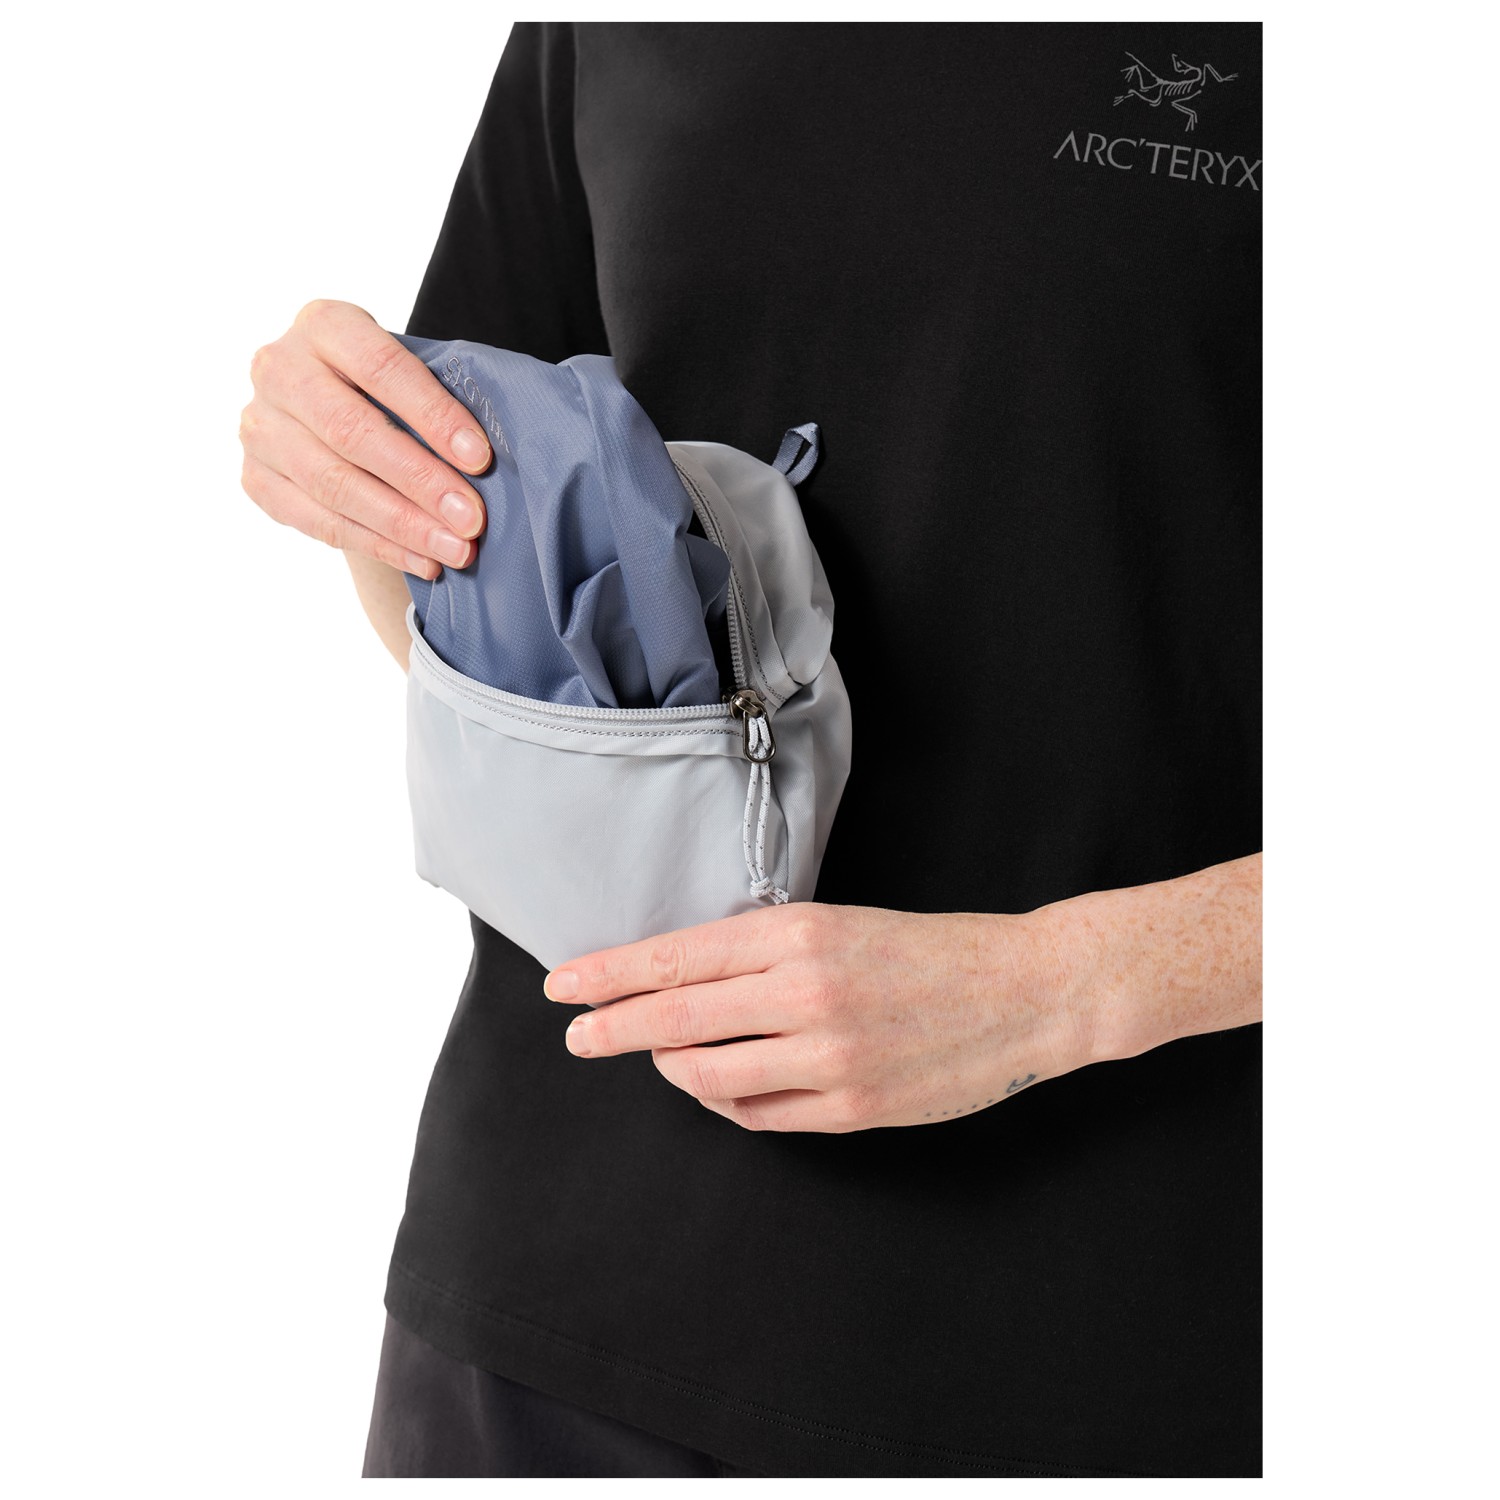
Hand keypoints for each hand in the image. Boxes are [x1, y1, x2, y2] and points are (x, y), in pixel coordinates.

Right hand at [238, 298, 491, 576]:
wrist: (330, 409)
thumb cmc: (391, 388)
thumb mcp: (410, 367)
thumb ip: (438, 395)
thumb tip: (485, 459)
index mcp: (323, 324)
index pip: (380, 368)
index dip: (433, 416)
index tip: (479, 458)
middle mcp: (278, 369)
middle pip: (351, 432)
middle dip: (420, 481)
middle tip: (471, 518)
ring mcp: (259, 426)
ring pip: (332, 484)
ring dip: (402, 525)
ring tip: (456, 550)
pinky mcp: (255, 479)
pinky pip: (318, 522)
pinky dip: (377, 546)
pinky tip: (424, 561)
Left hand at [541, 853, 1261, 1134]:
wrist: (1026, 989)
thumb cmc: (929, 949)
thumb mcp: (841, 923)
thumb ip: (766, 950)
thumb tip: (683, 979)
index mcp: (802, 933)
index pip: (678, 954)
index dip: (612, 972)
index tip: (565, 984)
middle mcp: (807, 992)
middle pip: (678, 1017)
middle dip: (614, 1026)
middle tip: (575, 1035)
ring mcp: (829, 1056)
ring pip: (711, 1075)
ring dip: (673, 1067)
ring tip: (661, 1058)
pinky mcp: (853, 1108)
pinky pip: (760, 1115)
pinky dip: (726, 1102)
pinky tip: (718, 1088)